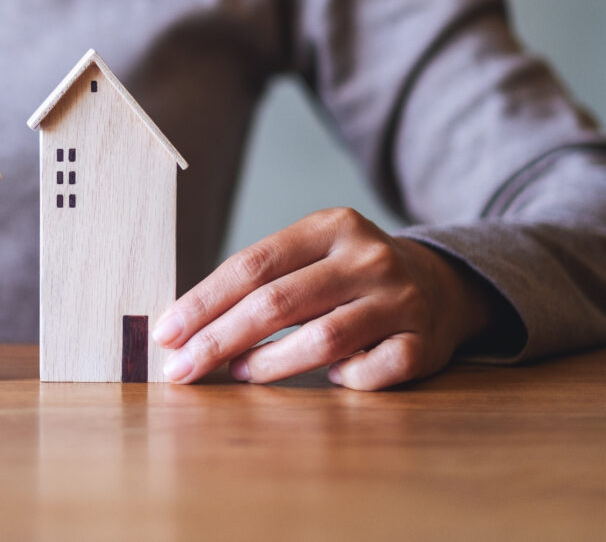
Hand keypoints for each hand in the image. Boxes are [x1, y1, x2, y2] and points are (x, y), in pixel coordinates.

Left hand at [151, 207, 495, 389]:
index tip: (166, 333)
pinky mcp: (424, 342)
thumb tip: (183, 325)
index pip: (251, 265)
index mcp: (330, 226)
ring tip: (239, 373)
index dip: (203, 302)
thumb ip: (259, 280)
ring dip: (270, 364)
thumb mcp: (310, 256)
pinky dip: (343, 380)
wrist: (440, 284)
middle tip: (182, 369)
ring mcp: (400, 299)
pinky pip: (371, 372)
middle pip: (277, 303)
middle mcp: (367, 257)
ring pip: (322, 340)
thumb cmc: (346, 276)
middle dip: (219, 339)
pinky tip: (329, 379)